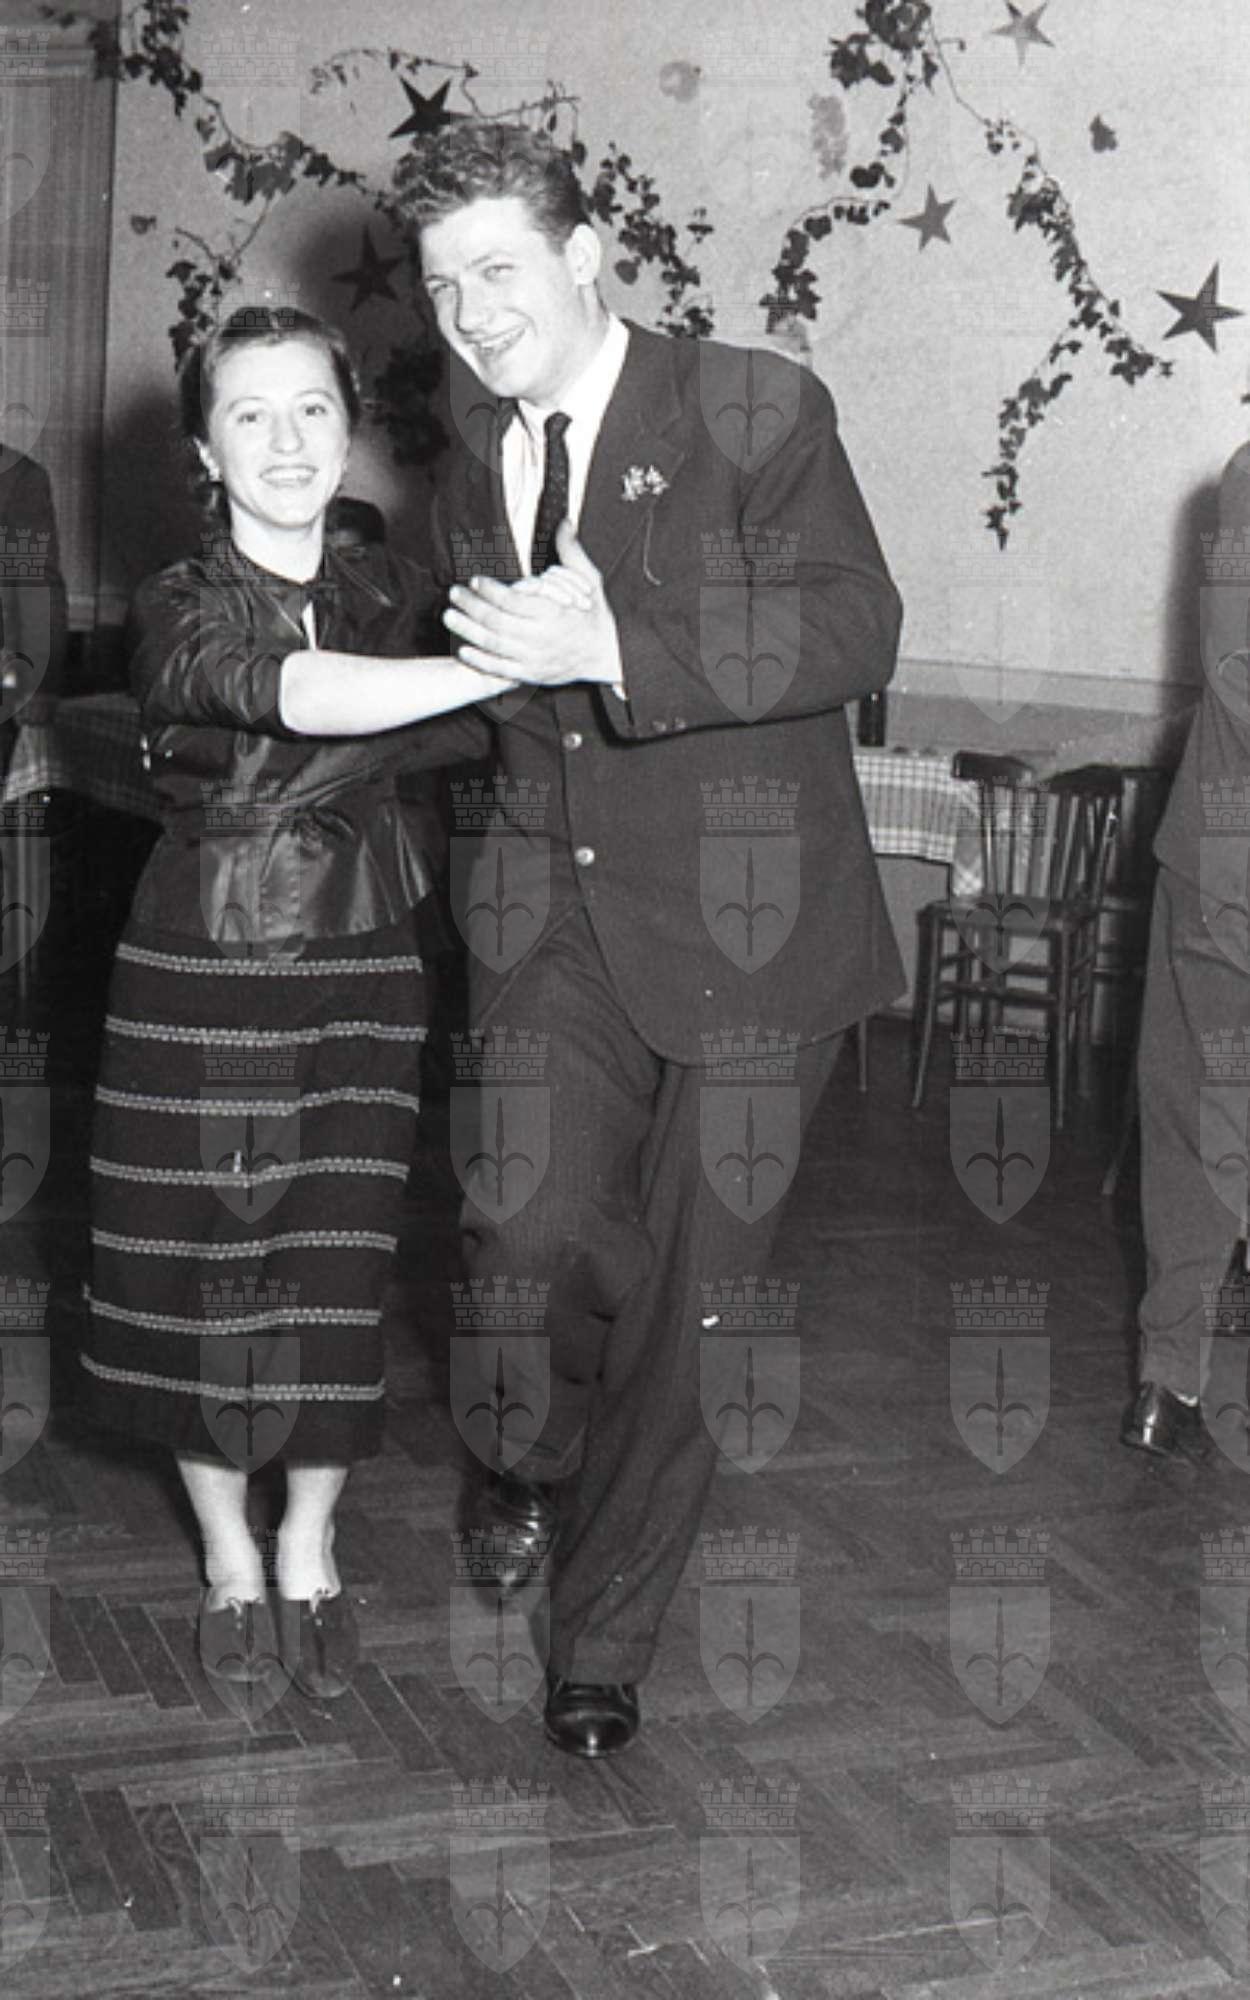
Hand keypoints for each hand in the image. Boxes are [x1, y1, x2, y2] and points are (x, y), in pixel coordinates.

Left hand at [443, 521, 622, 688]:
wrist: (606, 656)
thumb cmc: (595, 616)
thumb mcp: (591, 581)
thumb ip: (572, 553)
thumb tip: (564, 523)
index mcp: (555, 614)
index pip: (514, 601)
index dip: (491, 590)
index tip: (476, 580)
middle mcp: (542, 639)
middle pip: (498, 622)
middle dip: (472, 607)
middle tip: (454, 593)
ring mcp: (535, 659)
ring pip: (494, 645)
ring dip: (468, 631)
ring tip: (449, 616)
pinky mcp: (531, 675)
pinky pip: (500, 669)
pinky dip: (480, 661)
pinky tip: (463, 650)